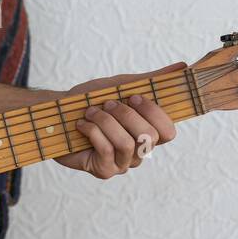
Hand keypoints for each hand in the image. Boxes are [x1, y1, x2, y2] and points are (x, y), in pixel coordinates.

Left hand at [54, 63, 181, 178]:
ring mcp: (122, 164)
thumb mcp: (119, 86)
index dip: (154, 114)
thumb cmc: (90, 101)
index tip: (133, 96)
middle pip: (149, 137)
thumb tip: (181, 67)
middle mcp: (138, 151)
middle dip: (125, 115)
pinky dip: (92, 132)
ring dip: (106, 122)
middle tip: (107, 103)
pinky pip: (106, 151)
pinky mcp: (104, 171)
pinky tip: (81, 125)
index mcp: (146, 132)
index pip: (168, 132)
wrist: (56, 115)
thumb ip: (149, 80)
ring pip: (126, 144)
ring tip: (90, 112)